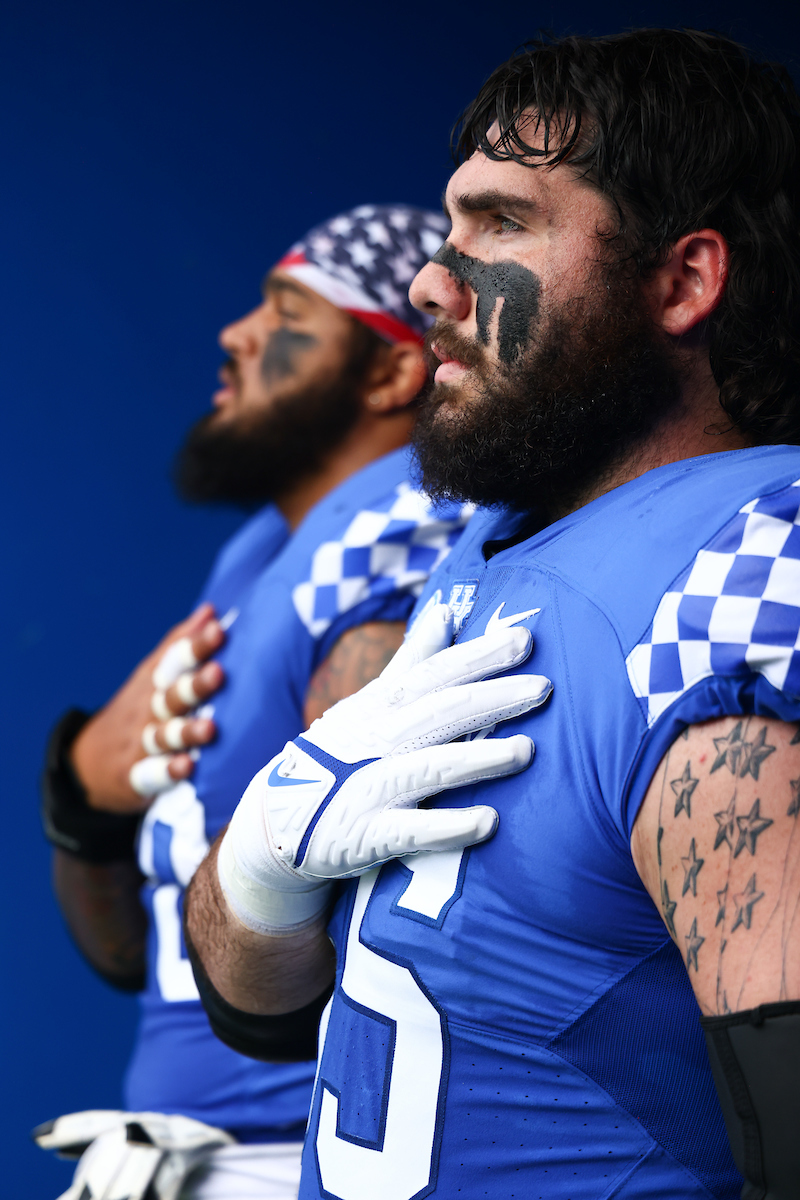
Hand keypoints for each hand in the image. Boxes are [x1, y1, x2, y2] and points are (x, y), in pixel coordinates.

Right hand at [71, 604, 225, 813]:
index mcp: (155, 683)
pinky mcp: (135, 776)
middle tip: (219, 673)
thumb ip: (181, 645)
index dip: (196, 646)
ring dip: (186, 731)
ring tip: (210, 728)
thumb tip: (211, 611)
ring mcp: (140, 743)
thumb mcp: (152, 675)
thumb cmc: (138, 709)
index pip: (176, 660)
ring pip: (164, 735)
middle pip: (172, 695)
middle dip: (195, 685)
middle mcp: (148, 710)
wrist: (88, 761)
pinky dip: (167, 772)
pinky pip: (151, 774)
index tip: (219, 630)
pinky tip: (186, 768)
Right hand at [217, 600, 550, 933]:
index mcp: (382, 705)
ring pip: (428, 768)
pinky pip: (409, 832)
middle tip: (544, 688)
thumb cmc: (342, 751)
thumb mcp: (370, 700)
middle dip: (491, 698)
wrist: (278, 820)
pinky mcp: (365, 836)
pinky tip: (488, 823)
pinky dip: (447, 827)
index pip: (435, 673)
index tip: (524, 640)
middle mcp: (376, 741)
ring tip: (526, 750)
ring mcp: (369, 788)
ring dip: (477, 758)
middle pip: (439, 713)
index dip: (478, 656)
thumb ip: (413, 660)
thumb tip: (446, 610)